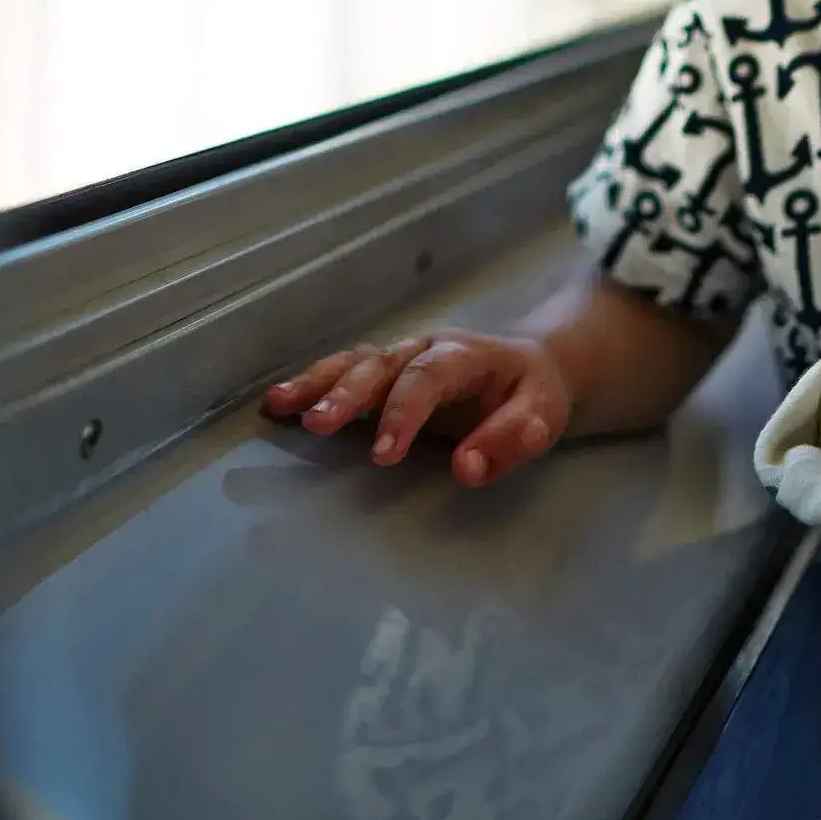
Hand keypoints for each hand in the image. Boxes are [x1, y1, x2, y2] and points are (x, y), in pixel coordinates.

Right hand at [260, 329, 573, 487]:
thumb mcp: (542, 416)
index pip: (429, 376)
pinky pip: (344, 373)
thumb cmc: (533, 396)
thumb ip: (511, 442)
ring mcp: (400, 358)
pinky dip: (312, 385)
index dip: (404, 412)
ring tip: (279, 406)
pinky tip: (279, 404)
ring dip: (317, 384)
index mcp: (465, 355)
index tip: (383, 455)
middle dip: (347, 393)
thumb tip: (467, 470)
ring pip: (354, 364)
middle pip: (381, 365)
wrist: (531, 367)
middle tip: (316, 424)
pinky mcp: (384, 374)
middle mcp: (424, 349)